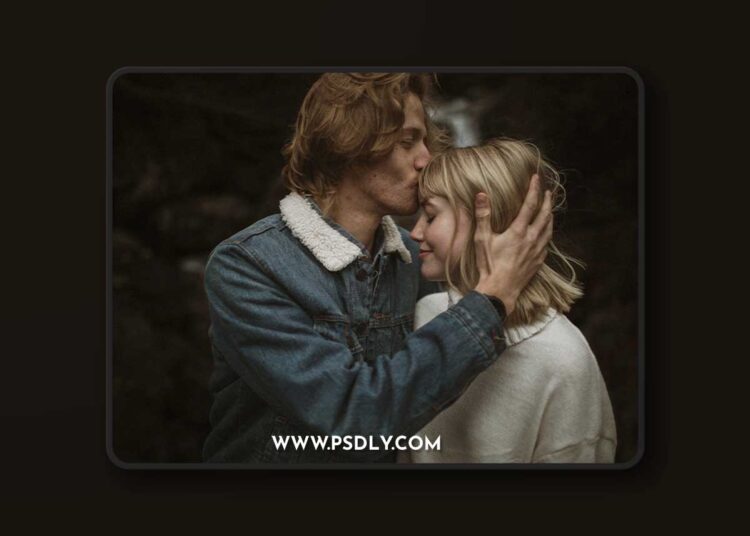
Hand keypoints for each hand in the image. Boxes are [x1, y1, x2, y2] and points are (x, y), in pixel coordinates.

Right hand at [473, 174, 552, 313]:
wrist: (499, 291)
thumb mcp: (482, 239)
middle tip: (548, 192)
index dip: (533, 189)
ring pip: (548, 230)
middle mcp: (531, 239)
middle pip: (544, 216)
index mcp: (518, 231)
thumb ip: (483, 215)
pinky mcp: (537, 262)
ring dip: (550, 217)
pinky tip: (545, 235)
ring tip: (550, 211)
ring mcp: (536, 252)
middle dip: (547, 202)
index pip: (529, 204)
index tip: (535, 178)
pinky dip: (547, 234)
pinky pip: (546, 244)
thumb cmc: (488, 266)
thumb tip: (481, 195)